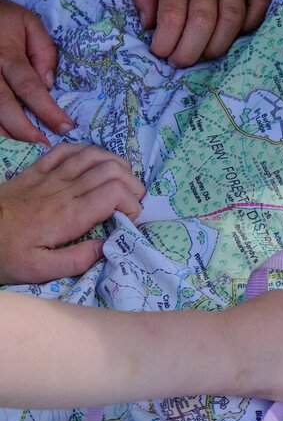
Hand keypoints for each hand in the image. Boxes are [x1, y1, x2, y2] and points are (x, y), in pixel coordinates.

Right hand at [0, 0, 73, 143]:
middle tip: (44, 146)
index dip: (47, 110)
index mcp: (7, 55)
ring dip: (5, 133)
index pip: (29, 87)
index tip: (66, 127)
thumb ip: (43, 50)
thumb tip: (49, 83)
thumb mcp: (29, 23)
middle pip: (3, 105)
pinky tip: (6, 139)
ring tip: (25, 149)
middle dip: (24, 130)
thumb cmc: (4, 18)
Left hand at [0, 144, 144, 283]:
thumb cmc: (4, 254)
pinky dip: (86, 151)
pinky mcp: (36, 171)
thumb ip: (77, 261)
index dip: (132, 204)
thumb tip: (107, 247)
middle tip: (132, 202)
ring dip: (115, 164)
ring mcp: (49, 176)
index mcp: (70, 215)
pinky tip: (93, 163)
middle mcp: (64, 190)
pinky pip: (66, 150)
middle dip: (132, 184)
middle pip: (111, 170)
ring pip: (94, 155)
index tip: (129, 220)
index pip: (115, 194)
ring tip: (121, 181)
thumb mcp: (38, 270)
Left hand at [133, 0, 271, 66]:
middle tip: (182, 63)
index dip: (165, 41)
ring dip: (219, 44)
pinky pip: (259, 7)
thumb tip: (146, 23)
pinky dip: (251, 24)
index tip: (161, 53)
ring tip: (207, 55)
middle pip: (201, 22)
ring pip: (231, 19)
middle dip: (190, 50)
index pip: (171, 16)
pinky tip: (238, 34)